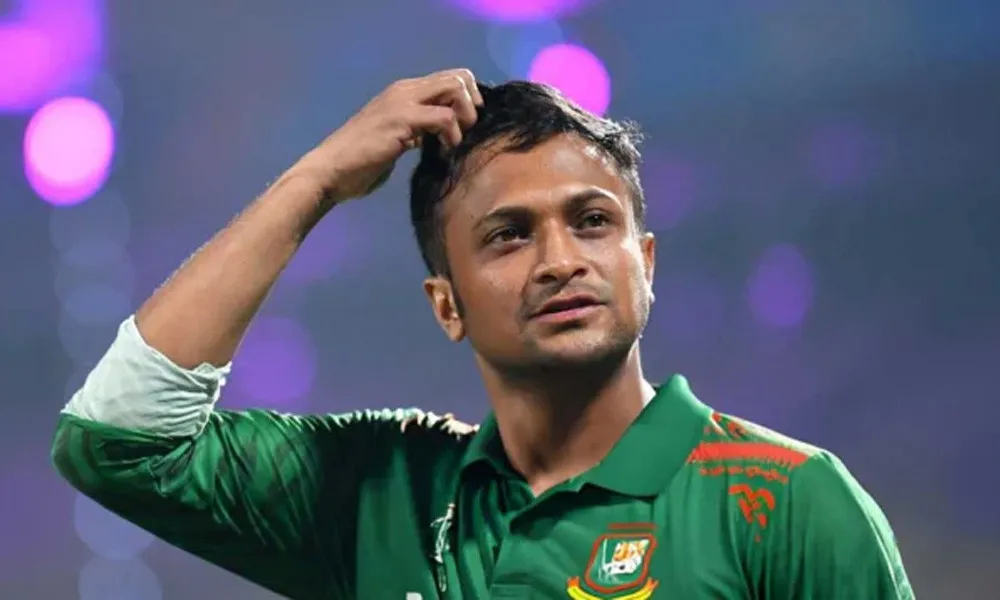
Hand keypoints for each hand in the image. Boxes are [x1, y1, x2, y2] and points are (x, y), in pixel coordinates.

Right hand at [290, 69, 483, 205]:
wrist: (330, 171)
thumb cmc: (359, 163)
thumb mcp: (397, 140)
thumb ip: (418, 132)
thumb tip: (441, 136)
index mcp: (403, 93)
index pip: (449, 78)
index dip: (467, 99)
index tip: (465, 128)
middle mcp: (404, 90)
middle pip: (458, 76)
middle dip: (472, 104)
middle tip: (466, 133)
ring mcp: (402, 102)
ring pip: (455, 88)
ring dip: (465, 116)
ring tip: (455, 142)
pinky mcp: (402, 119)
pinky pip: (445, 117)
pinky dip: (453, 135)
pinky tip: (444, 151)